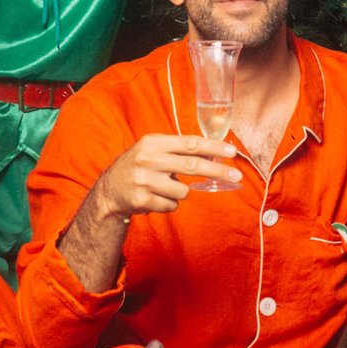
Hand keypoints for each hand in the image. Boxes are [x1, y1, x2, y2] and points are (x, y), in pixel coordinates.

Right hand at [93, 133, 241, 215]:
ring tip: (165, 188)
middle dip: (218, 171)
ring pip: (183, 191)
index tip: (232, 152)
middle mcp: (149, 159)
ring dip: (180, 192)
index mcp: (154, 142)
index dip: (213, 147)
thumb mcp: (155, 149)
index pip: (190, 143)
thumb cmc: (140, 165)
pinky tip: (155, 197)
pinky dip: (168, 203)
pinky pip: (171, 205)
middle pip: (192, 166)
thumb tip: (213, 153)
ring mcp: (144, 181)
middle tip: (237, 176)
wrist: (110, 189)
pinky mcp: (142, 200)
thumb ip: (180, 150)